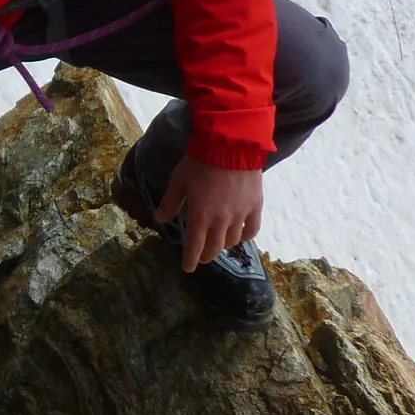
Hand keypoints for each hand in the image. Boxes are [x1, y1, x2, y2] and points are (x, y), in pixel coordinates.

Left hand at [154, 157, 263, 271]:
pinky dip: (245, 237)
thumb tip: (159, 219)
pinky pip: (252, 230)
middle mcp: (221, 221)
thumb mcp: (178, 180)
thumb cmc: (200, 162)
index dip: (190, 260)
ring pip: (232, 241)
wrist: (230, 146)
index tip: (188, 268)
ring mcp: (240, 215)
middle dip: (206, 256)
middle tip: (202, 256)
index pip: (194, 247)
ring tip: (218, 244)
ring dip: (223, 245)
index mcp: (200, 216)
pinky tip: (240, 236)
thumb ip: (170, 202)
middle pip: (214, 248)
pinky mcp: (255, 207)